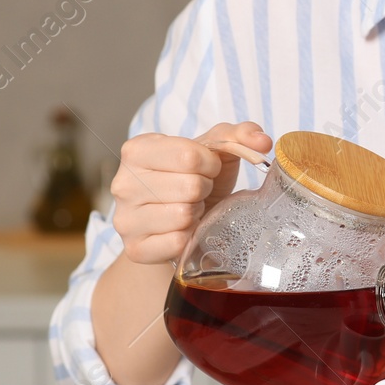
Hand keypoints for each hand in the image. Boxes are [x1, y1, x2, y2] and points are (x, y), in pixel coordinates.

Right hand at [109, 121, 270, 265]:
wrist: (177, 220)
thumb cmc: (194, 179)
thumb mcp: (214, 150)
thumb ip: (239, 135)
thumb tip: (262, 141)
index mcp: (136, 149)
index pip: (190, 156)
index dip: (209, 164)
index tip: (206, 169)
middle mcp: (122, 182)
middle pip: (189, 187)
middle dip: (203, 189)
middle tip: (197, 192)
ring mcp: (125, 218)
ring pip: (182, 215)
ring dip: (196, 213)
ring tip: (190, 209)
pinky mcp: (135, 249)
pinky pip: (176, 243)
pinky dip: (189, 238)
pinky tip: (184, 230)